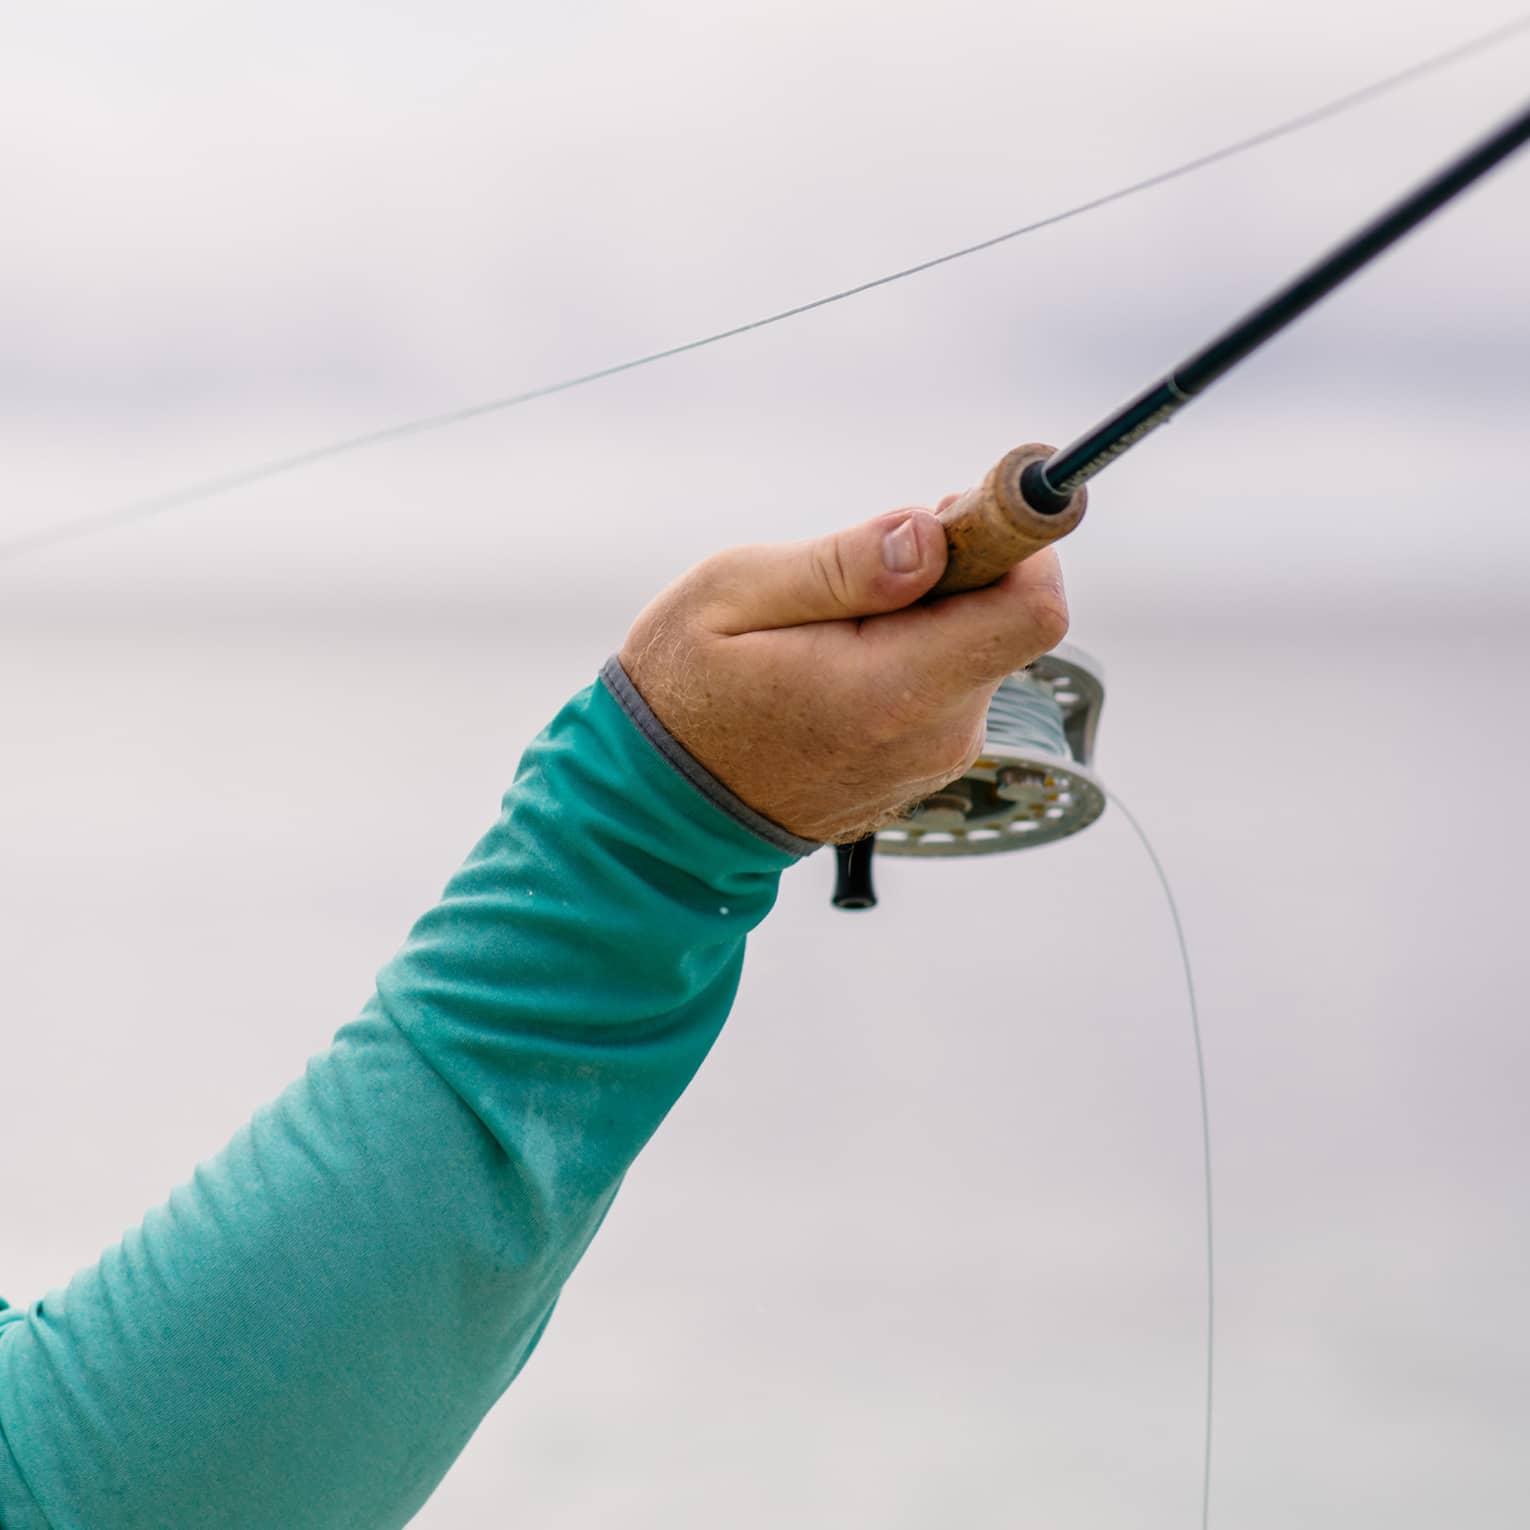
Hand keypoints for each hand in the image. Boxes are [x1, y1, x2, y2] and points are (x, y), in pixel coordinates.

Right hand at [618, 503, 1068, 843]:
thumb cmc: (683, 691)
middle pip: (1002, 618)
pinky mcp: (923, 766)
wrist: (664, 809)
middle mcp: (934, 734)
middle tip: (852, 575)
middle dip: (947, 573)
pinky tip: (831, 670)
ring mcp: (933, 759)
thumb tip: (932, 535)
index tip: (957, 510)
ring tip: (824, 633)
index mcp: (894, 689)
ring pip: (973, 648)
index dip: (1016, 542)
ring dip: (919, 618)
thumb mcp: (732, 595)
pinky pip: (947, 687)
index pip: (1032, 608)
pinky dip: (908, 658)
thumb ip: (843, 564)